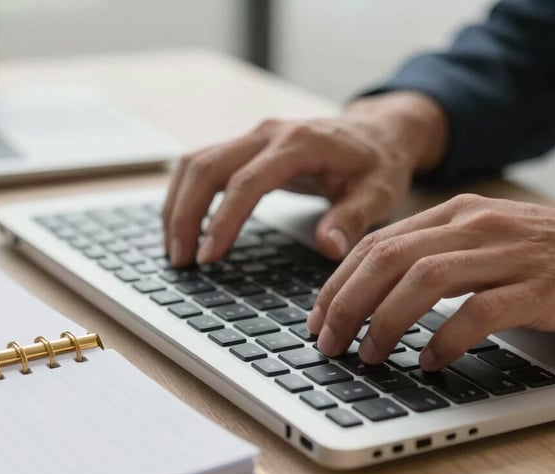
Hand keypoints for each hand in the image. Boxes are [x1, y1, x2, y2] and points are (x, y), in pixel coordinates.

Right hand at [162, 91, 447, 266]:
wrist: (378, 132)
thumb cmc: (379, 163)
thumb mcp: (379, 192)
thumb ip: (353, 218)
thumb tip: (329, 247)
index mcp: (300, 144)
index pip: (247, 181)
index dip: (223, 220)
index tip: (208, 257)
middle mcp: (269, 133)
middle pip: (206, 166)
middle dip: (185, 215)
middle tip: (180, 261)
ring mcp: (254, 136)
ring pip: (195, 162)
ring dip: (177, 205)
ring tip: (175, 250)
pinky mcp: (247, 146)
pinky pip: (202, 164)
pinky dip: (186, 195)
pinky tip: (183, 226)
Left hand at [307, 194, 554, 369]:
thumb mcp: (489, 238)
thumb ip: (439, 254)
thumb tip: (381, 294)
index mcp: (456, 213)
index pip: (377, 243)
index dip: (338, 282)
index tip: (319, 317)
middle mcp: (474, 226)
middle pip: (387, 260)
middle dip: (346, 304)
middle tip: (328, 342)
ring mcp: (506, 254)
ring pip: (422, 282)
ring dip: (385, 322)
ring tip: (369, 355)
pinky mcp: (537, 287)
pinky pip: (478, 313)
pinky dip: (446, 340)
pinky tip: (431, 361)